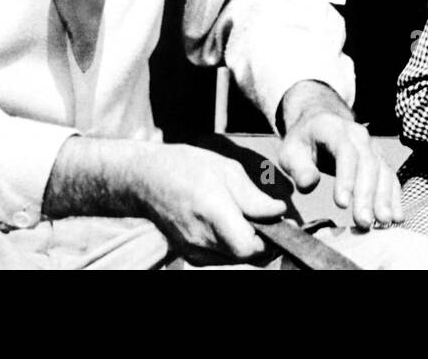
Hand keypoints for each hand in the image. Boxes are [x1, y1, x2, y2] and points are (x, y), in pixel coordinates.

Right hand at [132, 144, 285, 263]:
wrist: (146, 180)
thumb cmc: (186, 167)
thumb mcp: (226, 169)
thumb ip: (253, 197)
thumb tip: (279, 212)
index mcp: (212, 211)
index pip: (249, 247)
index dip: (272, 239)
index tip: (282, 222)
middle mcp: (201, 238)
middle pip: (246, 256)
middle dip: (265, 241)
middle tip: (272, 220)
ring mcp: (193, 250)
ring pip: (235, 260)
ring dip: (250, 245)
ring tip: (252, 220)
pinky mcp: (189, 255)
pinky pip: (221, 259)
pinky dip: (233, 247)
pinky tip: (233, 226)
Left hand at [276, 80, 403, 228]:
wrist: (320, 123)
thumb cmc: (303, 142)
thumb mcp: (290, 151)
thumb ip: (297, 168)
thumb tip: (308, 185)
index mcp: (333, 128)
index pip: (345, 151)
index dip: (346, 177)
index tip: (340, 205)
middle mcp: (358, 135)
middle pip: (368, 163)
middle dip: (367, 194)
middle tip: (363, 222)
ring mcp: (372, 146)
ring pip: (383, 171)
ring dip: (384, 198)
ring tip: (382, 222)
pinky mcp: (380, 159)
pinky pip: (391, 177)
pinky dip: (395, 197)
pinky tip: (396, 217)